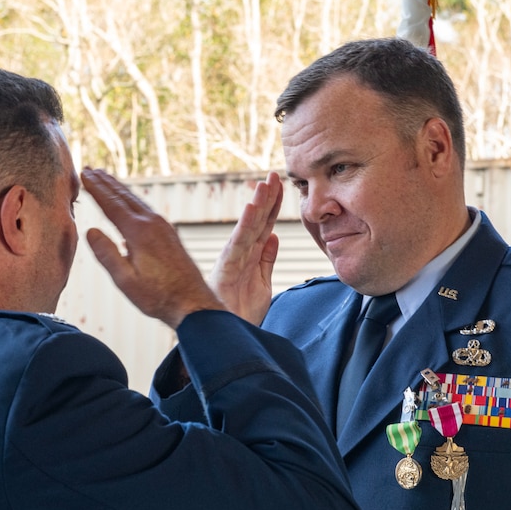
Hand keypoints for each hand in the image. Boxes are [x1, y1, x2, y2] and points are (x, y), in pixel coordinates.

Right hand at [83, 168, 224, 328]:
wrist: (192, 302)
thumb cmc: (158, 296)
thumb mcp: (125, 280)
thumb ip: (106, 254)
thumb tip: (90, 230)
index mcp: (139, 232)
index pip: (111, 204)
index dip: (96, 188)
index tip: (83, 174)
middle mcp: (153, 223)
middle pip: (125, 196)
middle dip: (106, 182)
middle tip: (91, 170)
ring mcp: (164, 228)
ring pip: (137, 202)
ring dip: (120, 189)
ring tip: (108, 179)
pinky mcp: (170, 235)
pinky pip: (147, 210)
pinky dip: (133, 201)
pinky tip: (131, 206)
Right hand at [208, 172, 281, 324]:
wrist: (227, 335)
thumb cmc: (240, 312)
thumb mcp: (262, 283)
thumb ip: (267, 260)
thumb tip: (274, 236)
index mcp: (250, 256)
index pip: (264, 226)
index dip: (274, 206)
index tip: (283, 185)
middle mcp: (241, 254)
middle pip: (258, 221)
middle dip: (267, 197)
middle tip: (275, 174)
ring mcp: (233, 259)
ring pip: (248, 227)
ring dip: (258, 204)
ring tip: (266, 183)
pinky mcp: (226, 268)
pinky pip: (238, 243)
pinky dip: (245, 224)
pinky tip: (253, 207)